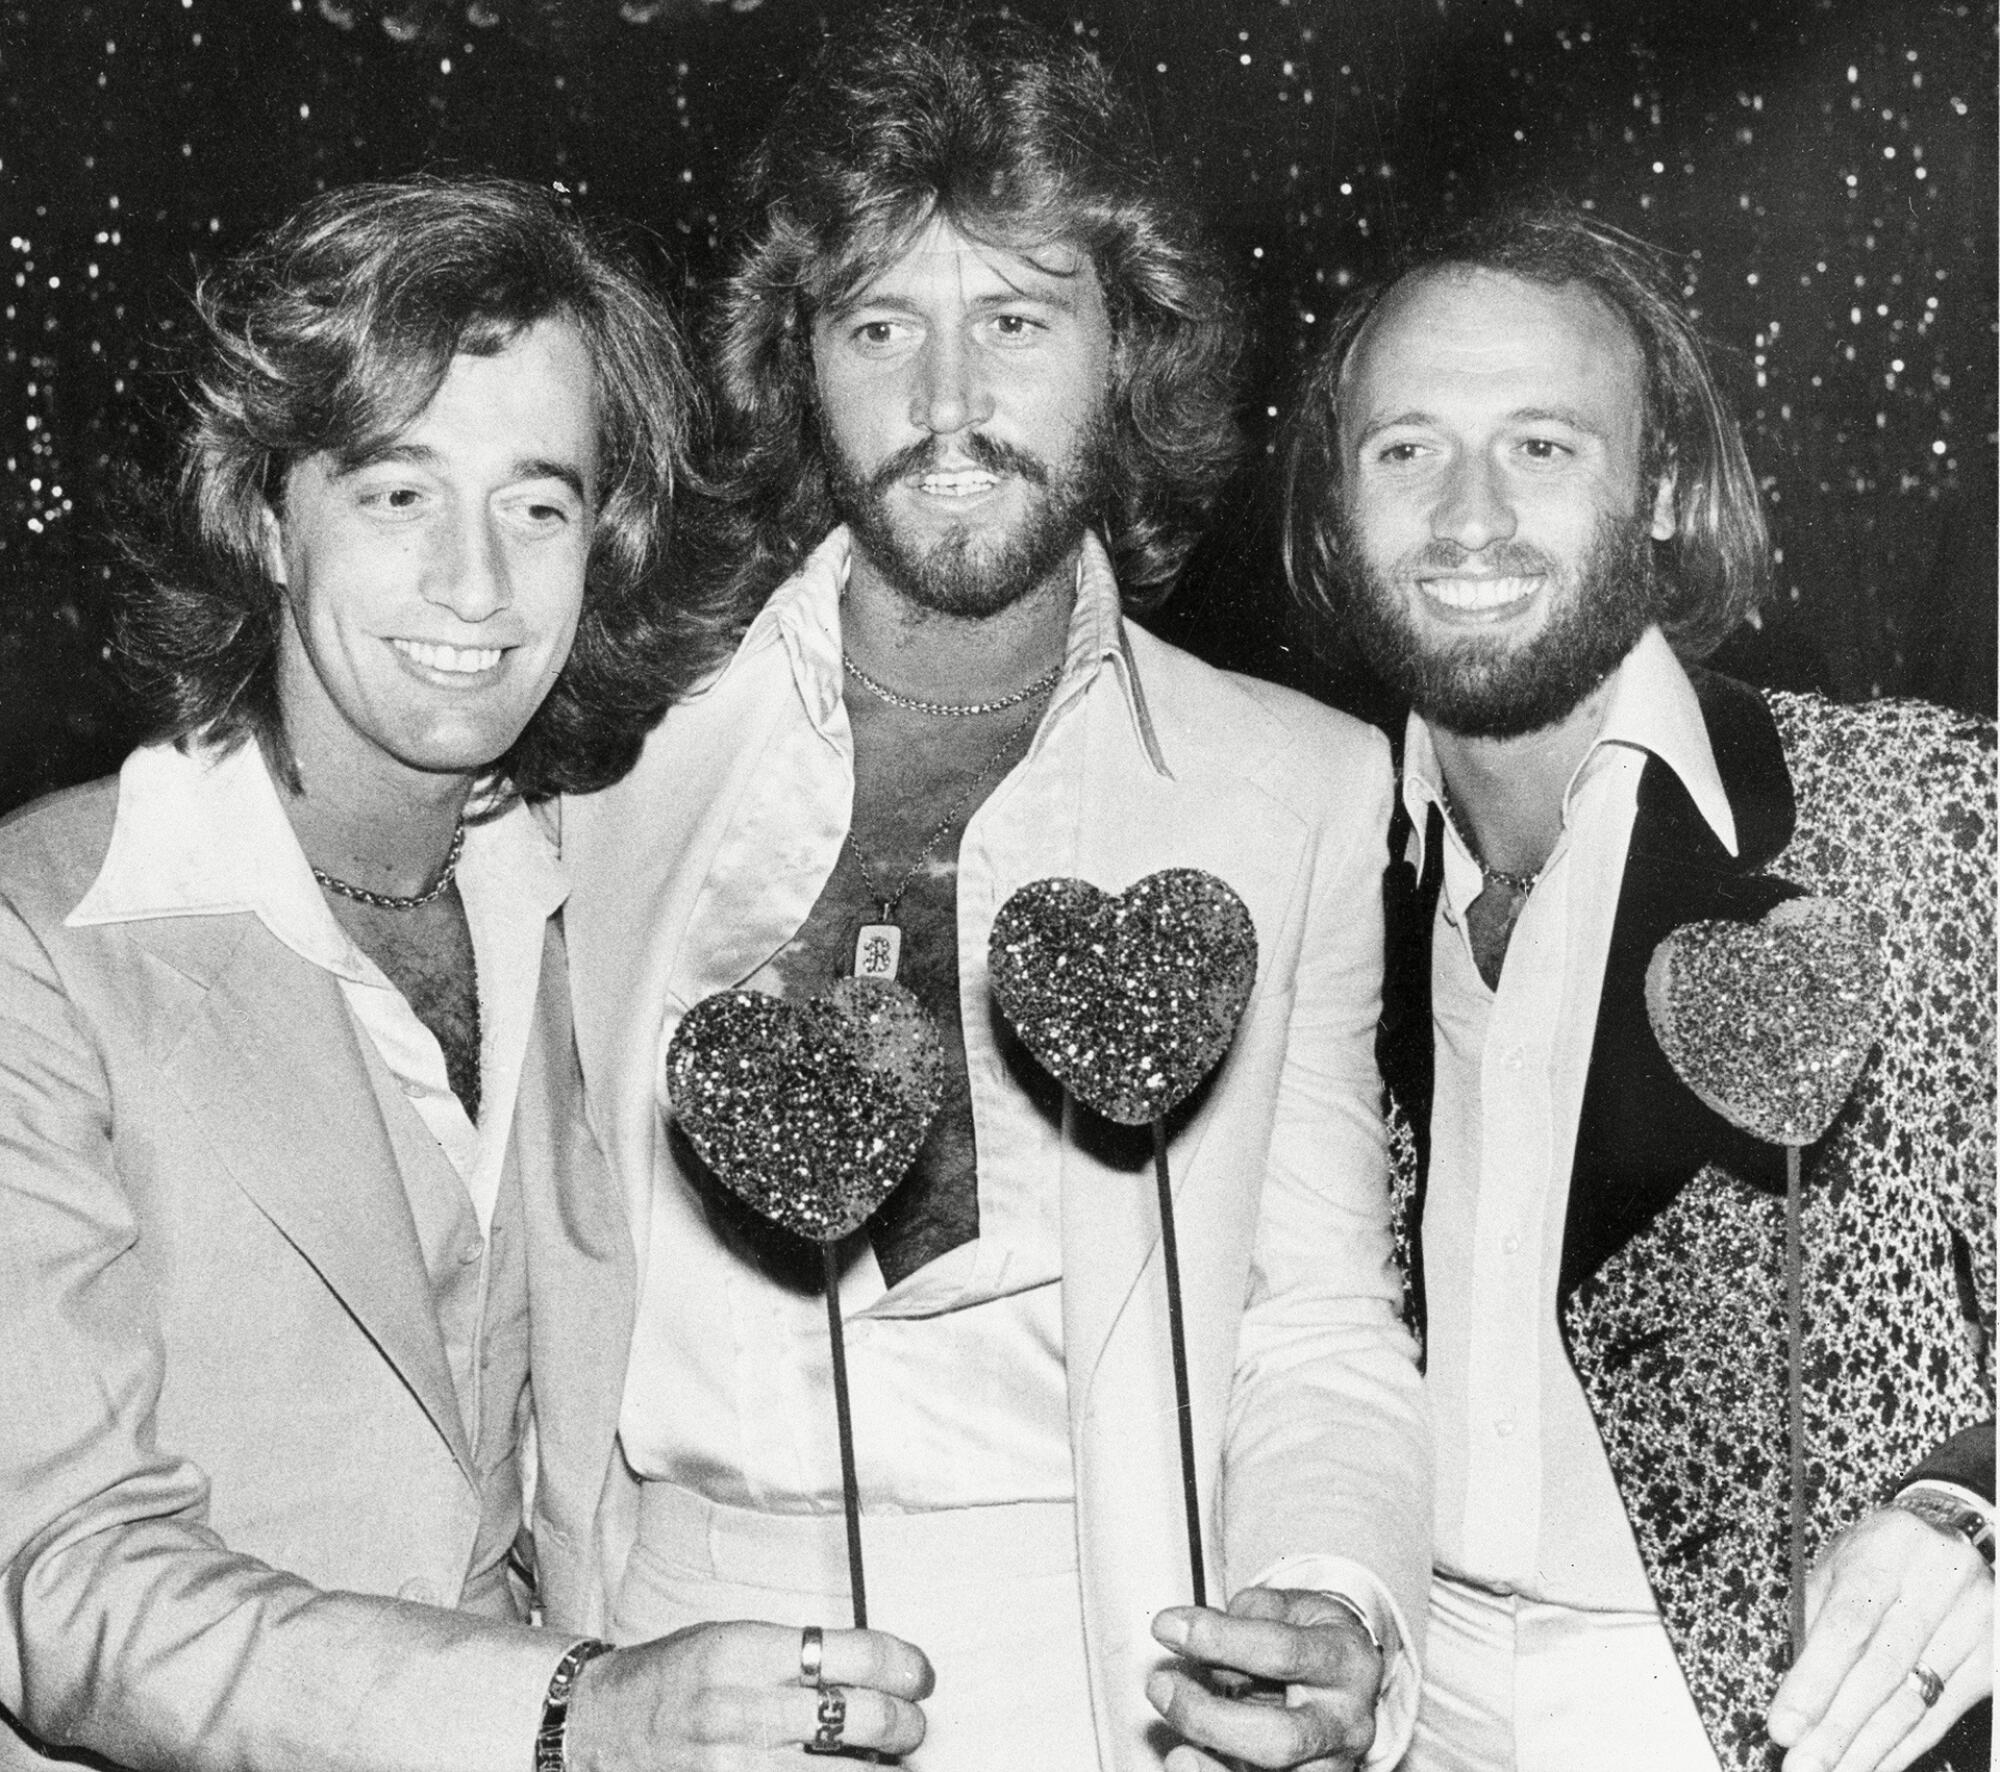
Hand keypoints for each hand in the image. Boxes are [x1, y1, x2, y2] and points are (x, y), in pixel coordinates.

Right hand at [567, 1620, 932, 1769]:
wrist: (597, 1727)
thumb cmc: (672, 1677)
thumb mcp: (732, 1640)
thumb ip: (798, 1657)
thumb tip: (879, 1673)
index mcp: (745, 1649)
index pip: (854, 1655)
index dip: (904, 1667)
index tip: (919, 1676)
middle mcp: (742, 1709)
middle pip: (862, 1718)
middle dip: (906, 1724)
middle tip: (912, 1724)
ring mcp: (734, 1766)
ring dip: (883, 1770)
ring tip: (892, 1762)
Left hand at [1147, 1587, 1385, 1770]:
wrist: (1347, 1675)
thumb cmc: (1312, 1636)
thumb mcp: (1289, 1607)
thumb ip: (1243, 1619)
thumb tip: (1189, 1637)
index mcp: (1346, 1662)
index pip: (1282, 1653)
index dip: (1220, 1639)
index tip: (1168, 1626)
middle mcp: (1345, 1723)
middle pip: (1282, 1738)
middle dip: (1211, 1717)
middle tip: (1161, 1686)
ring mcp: (1330, 1765)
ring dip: (1213, 1767)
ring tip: (1174, 1751)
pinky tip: (1186, 1764)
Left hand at [1766, 1504, 1992, 1771]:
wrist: (1947, 1537)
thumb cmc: (1878, 1555)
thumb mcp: (1837, 1566)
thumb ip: (1815, 1620)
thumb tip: (1794, 1694)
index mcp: (1885, 1550)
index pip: (1847, 1625)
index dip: (1815, 1681)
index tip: (1785, 1726)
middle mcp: (1937, 1583)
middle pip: (1881, 1671)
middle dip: (1835, 1727)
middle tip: (1801, 1764)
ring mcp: (1973, 1622)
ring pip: (1912, 1700)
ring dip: (1866, 1747)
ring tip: (1828, 1771)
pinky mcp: (1992, 1658)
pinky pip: (1941, 1714)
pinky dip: (1902, 1746)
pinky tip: (1872, 1763)